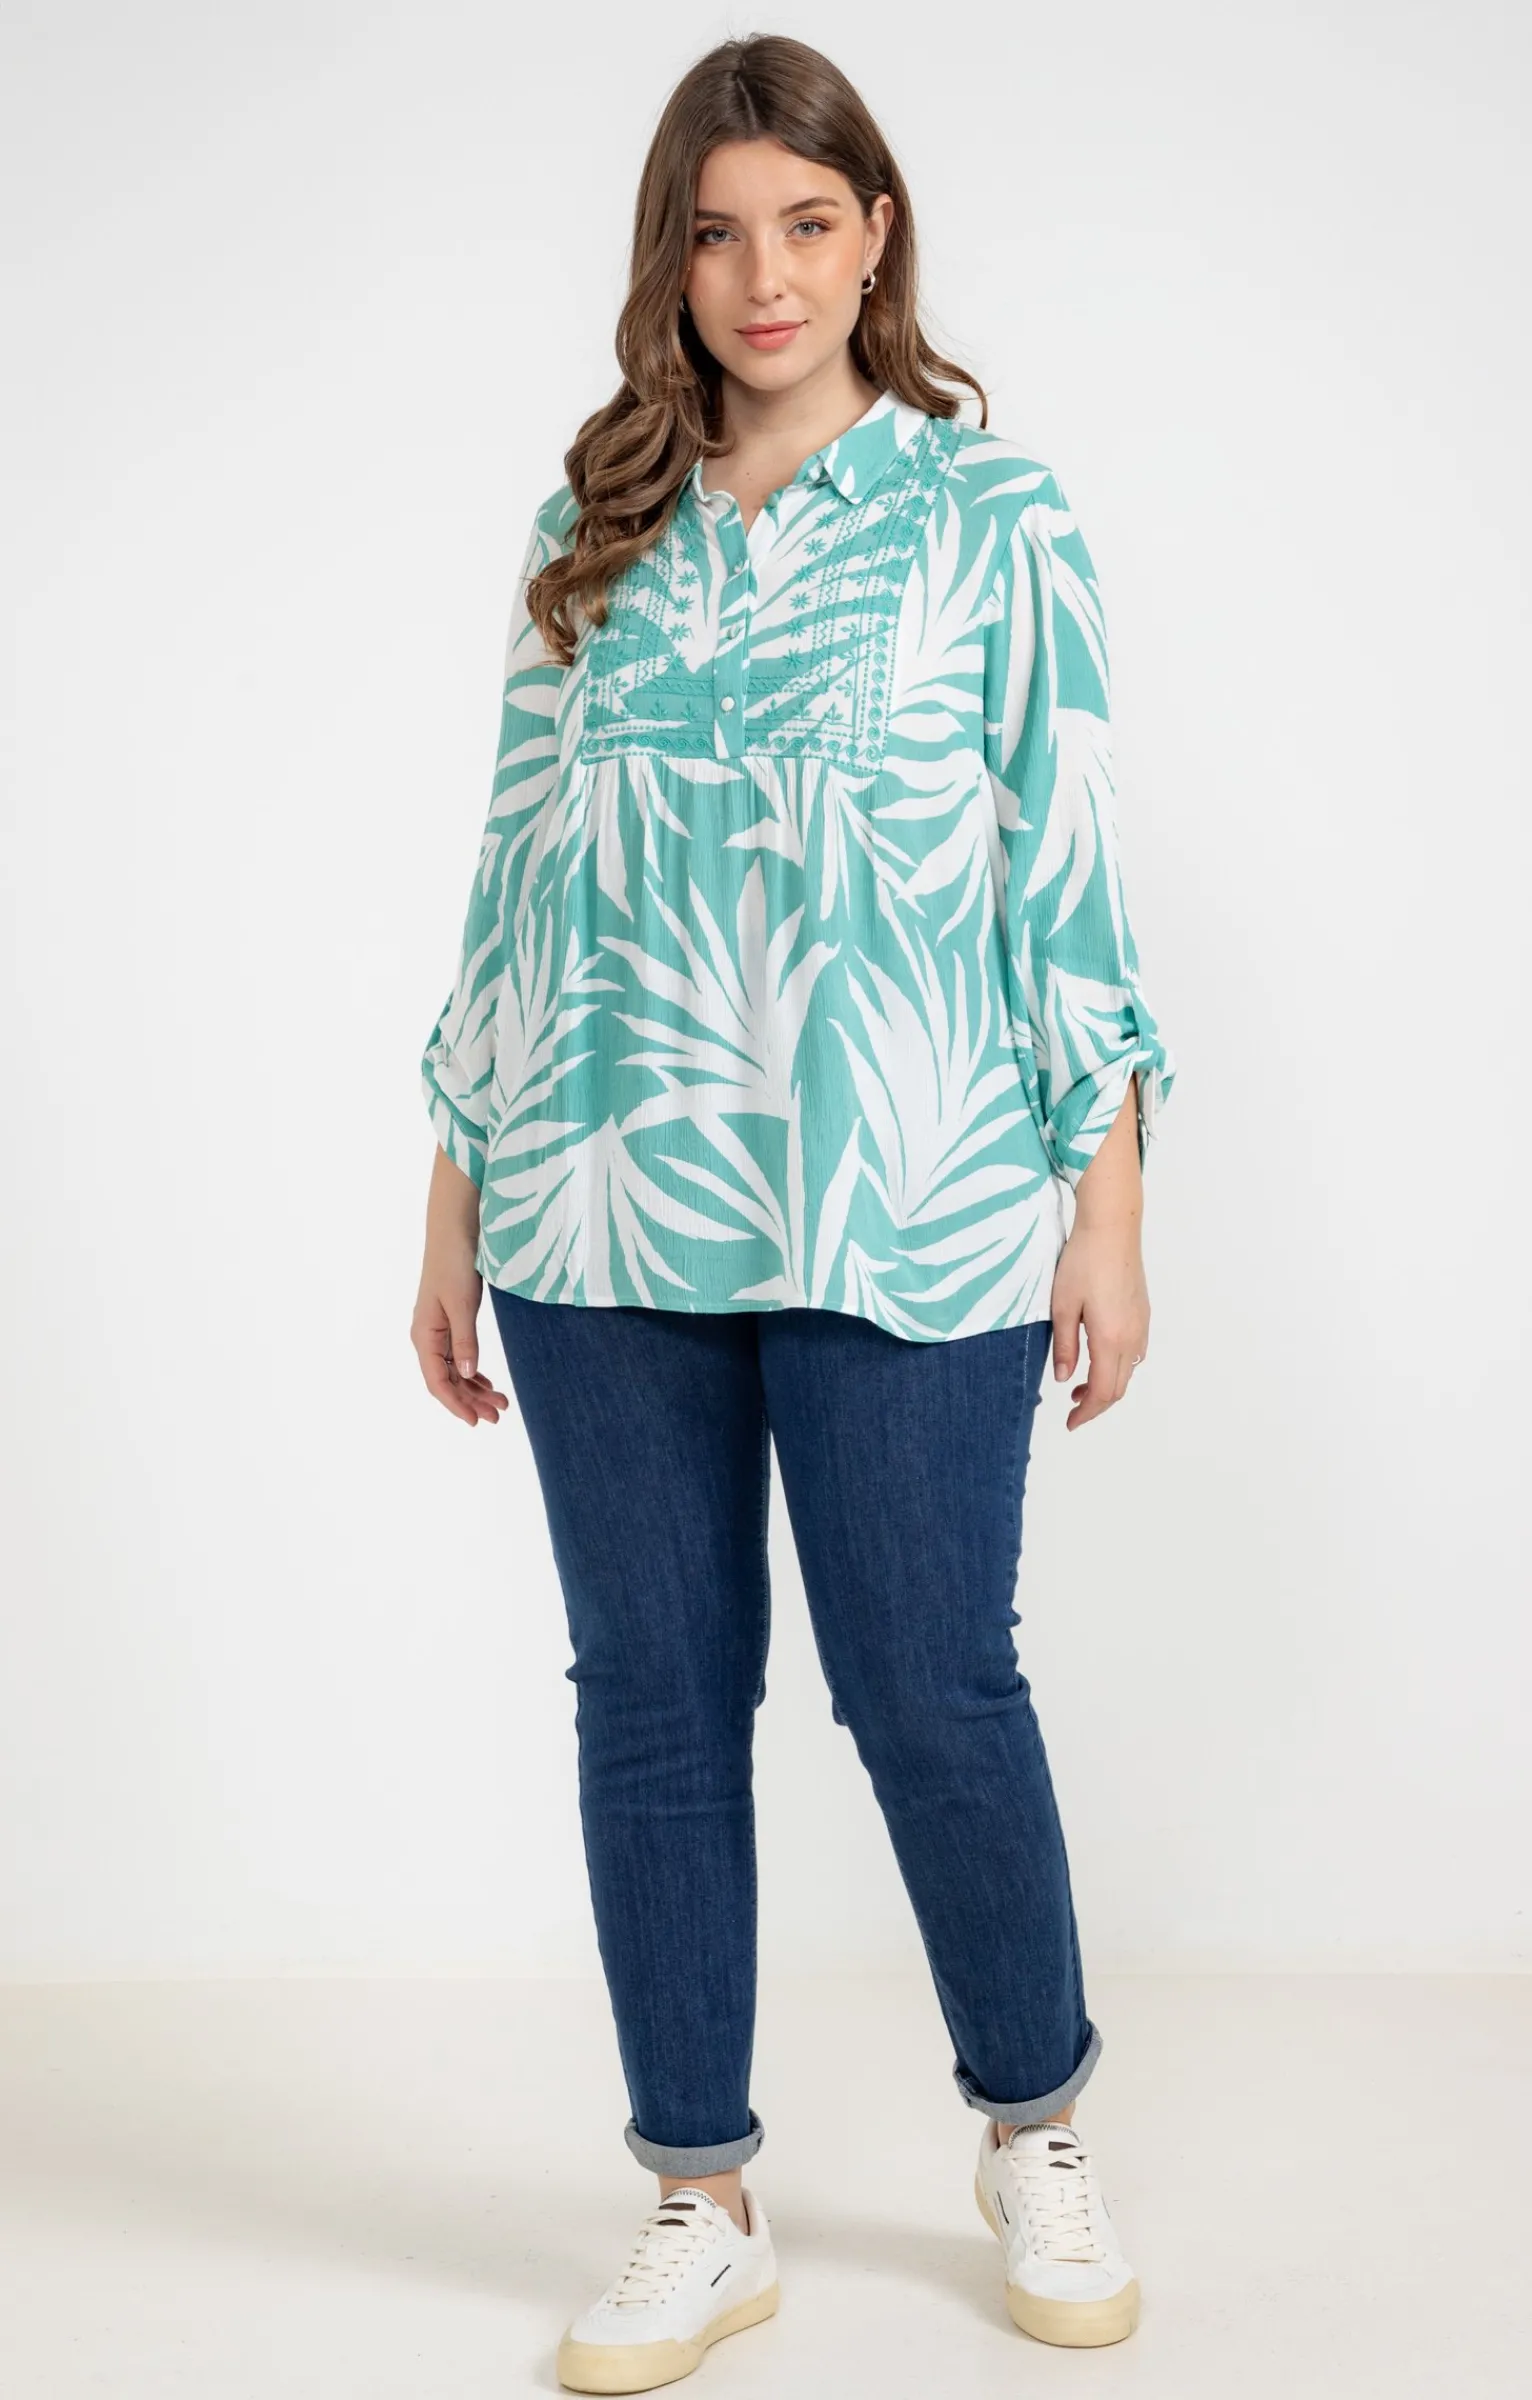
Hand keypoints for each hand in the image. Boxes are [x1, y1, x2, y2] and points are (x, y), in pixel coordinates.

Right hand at [411, 1256, 510, 1427]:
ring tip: (500, 1403)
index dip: (456, 1404)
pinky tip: (488, 1383)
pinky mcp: (449, 1322)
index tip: (476, 1421)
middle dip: (471, 1400)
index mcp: (425, 1335)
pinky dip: (474, 1372)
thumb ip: (466, 1342)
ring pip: (455, 1371)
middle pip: (447, 1380)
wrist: (454, 1230)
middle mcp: (427, 1337)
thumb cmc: (455, 1263)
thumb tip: (469, 1376)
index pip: (437, 1382)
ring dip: (475, 1389)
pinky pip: (459, 1356)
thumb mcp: (463, 1305)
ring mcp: (437, 1330)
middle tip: (499, 1415)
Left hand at [1049, 1215, 1149, 1431]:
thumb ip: (1065, 1347)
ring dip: (1108, 1385)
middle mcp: (1132, 1337)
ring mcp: (1141, 1324)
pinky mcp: (1142, 1312)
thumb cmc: (1083, 1262)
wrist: (1112, 1228)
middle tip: (1073, 1410)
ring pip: (1129, 1370)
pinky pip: (1135, 1352)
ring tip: (1081, 1385)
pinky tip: (1100, 1357)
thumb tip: (1065, 1379)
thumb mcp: (1062, 1306)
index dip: (1087, 1413)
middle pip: (1119, 1386)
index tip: (1071, 1423)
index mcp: (1110, 1339)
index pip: (1103, 1392)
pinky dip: (1118, 1366)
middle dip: (1097, 1404)